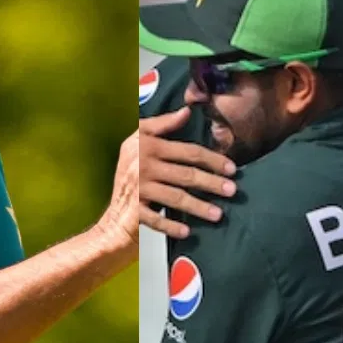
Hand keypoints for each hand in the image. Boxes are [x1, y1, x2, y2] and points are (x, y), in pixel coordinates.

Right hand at [136, 107, 235, 239]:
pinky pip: (155, 219)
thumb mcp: (139, 136)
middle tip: (232, 190)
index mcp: (149, 146)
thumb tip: (187, 111)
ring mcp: (139, 190)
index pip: (189, 152)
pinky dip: (171, 226)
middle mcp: (144, 166)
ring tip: (218, 214)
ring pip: (175, 197)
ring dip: (199, 206)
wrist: (109, 200)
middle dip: (211, 183)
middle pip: (186, 175)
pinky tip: (188, 231)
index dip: (212, 159)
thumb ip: (163, 123)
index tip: (232, 168)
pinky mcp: (134, 210)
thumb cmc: (128, 166)